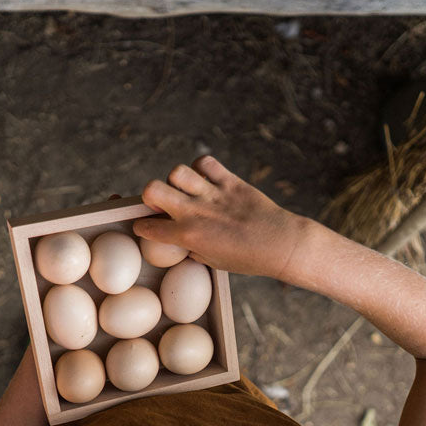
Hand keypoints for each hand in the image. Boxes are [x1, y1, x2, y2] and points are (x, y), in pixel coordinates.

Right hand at [132, 156, 302, 278]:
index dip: (143, 226)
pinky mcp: (230, 182)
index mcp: (189, 236)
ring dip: (176, 180)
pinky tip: (206, 179)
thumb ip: (193, 248)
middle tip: (162, 203)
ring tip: (187, 189)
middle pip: (151, 189)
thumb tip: (183, 241)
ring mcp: (213, 194)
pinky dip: (201, 167)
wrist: (281, 245)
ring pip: (177, 171)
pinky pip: (206, 162)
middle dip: (150, 195)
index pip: (148, 226)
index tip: (147, 225)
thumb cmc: (248, 259)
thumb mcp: (214, 262)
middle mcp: (196, 212)